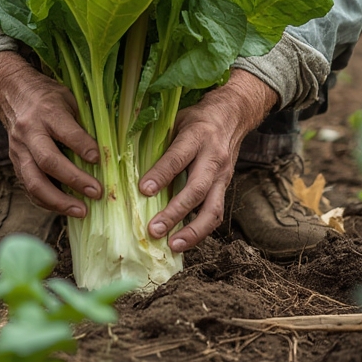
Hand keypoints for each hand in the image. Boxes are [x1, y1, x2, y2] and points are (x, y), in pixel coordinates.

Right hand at [0, 51, 101, 216]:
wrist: (12, 93)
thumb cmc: (47, 96)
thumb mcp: (68, 98)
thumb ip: (82, 122)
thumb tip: (105, 148)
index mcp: (46, 112)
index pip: (66, 133)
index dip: (83, 147)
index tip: (99, 160)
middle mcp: (30, 132)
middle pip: (49, 162)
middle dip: (75, 180)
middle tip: (97, 192)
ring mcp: (19, 150)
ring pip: (34, 182)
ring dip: (59, 201)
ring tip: (82, 211)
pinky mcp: (15, 163)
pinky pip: (29, 188)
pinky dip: (47, 202)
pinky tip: (65, 207)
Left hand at [139, 70, 277, 251]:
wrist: (232, 116)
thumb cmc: (196, 120)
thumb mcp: (176, 121)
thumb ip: (160, 142)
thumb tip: (130, 163)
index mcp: (197, 136)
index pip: (177, 158)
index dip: (160, 175)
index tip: (142, 191)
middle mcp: (213, 158)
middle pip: (196, 189)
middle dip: (175, 212)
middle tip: (154, 229)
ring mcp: (223, 176)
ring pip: (212, 209)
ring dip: (193, 232)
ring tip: (173, 245)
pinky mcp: (226, 188)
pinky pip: (215, 213)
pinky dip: (200, 231)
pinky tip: (184, 241)